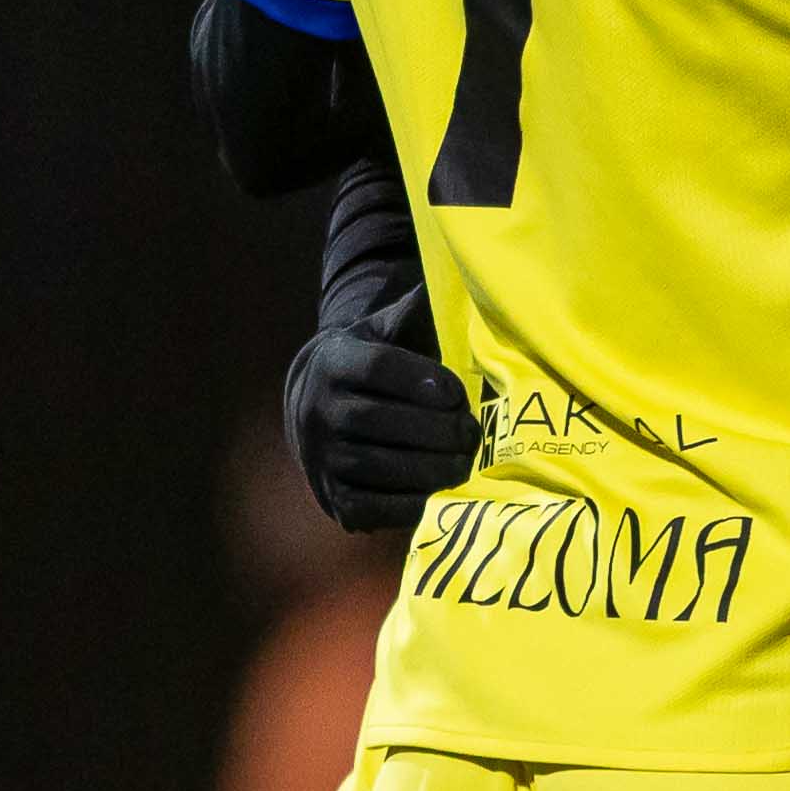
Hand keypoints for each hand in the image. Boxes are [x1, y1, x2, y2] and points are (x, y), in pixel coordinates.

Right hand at [286, 312, 480, 531]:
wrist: (317, 410)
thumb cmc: (370, 366)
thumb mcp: (383, 332)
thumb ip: (414, 314)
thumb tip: (451, 284)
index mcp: (332, 362)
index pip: (378, 368)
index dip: (423, 379)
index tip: (458, 391)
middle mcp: (316, 409)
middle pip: (379, 420)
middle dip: (435, 429)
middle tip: (473, 434)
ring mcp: (321, 457)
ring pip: (377, 465)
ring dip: (430, 467)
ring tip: (466, 462)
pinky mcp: (333, 498)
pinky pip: (373, 506)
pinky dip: (411, 503)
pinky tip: (441, 490)